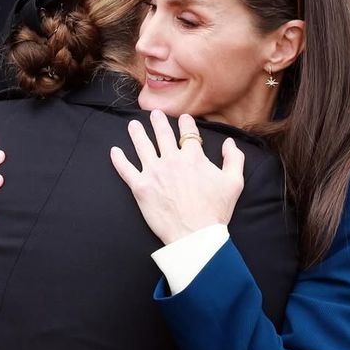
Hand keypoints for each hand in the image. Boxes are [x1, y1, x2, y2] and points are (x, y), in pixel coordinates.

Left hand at [110, 110, 244, 245]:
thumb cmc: (216, 211)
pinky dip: (118, 159)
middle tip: (154, 114)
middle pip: (162, 134)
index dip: (186, 122)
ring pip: (142, 146)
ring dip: (137, 133)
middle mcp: (171, 160)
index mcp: (193, 157)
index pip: (188, 132)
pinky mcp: (141, 188)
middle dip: (158, 121)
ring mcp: (154, 173)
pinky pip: (125, 169)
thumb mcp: (234, 183)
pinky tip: (114, 151)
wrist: (195, 236)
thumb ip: (234, 159)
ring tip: (133, 125)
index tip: (184, 118)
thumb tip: (229, 143)